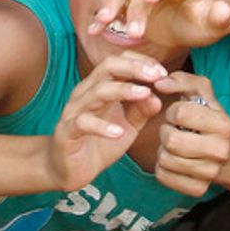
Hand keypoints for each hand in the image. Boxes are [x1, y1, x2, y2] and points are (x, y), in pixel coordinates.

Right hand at [47, 53, 167, 190]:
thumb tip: (157, 97)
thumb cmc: (98, 143)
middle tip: (158, 75)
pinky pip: (83, 123)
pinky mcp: (66, 132)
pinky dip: (102, 126)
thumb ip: (141, 111)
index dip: (141, 62)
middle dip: (134, 68)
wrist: (67, 169)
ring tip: (144, 93)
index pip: (119, 61)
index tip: (163, 73)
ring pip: (97, 91)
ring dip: (122, 90)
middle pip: (107, 67)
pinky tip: (118, 132)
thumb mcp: (128, 127)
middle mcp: (86, 93)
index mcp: (99, 87)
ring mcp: (74, 111)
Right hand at [86, 0, 229, 51]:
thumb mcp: (213, 24)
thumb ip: (220, 18)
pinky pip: (109, 2)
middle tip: (133, 33)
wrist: (187, 20)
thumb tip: (224, 10)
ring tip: (102, 24)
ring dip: (109, 5)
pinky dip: (100, 15)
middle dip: (134, 7)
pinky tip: (93, 30)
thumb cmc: (201, 22)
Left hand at [152, 72, 229, 196]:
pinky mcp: (197, 190)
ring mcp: (210, 173)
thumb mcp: (201, 92)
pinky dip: (163, 167)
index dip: (173, 111)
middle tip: (175, 131)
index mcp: (222, 124)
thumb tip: (160, 83)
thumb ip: (181, 79)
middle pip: (171, 140)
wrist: (228, 154)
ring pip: (165, 159)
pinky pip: (163, 176)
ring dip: (164, 150)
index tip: (179, 115)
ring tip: (176, 146)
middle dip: (166, 132)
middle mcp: (220, 150)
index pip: (180, 113)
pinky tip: (175, 160)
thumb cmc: (208, 117)